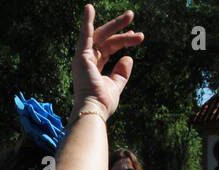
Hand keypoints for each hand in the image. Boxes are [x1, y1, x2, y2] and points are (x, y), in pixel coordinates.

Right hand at [70, 5, 142, 120]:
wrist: (94, 110)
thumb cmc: (102, 102)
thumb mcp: (116, 85)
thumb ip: (121, 72)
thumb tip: (128, 57)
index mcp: (95, 67)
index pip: (109, 48)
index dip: (123, 40)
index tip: (136, 35)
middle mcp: (88, 61)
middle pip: (106, 39)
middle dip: (120, 28)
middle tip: (133, 16)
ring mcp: (84, 58)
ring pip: (101, 35)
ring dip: (115, 24)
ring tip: (131, 14)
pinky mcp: (81, 57)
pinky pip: (85, 35)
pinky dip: (87, 22)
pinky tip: (89, 8)